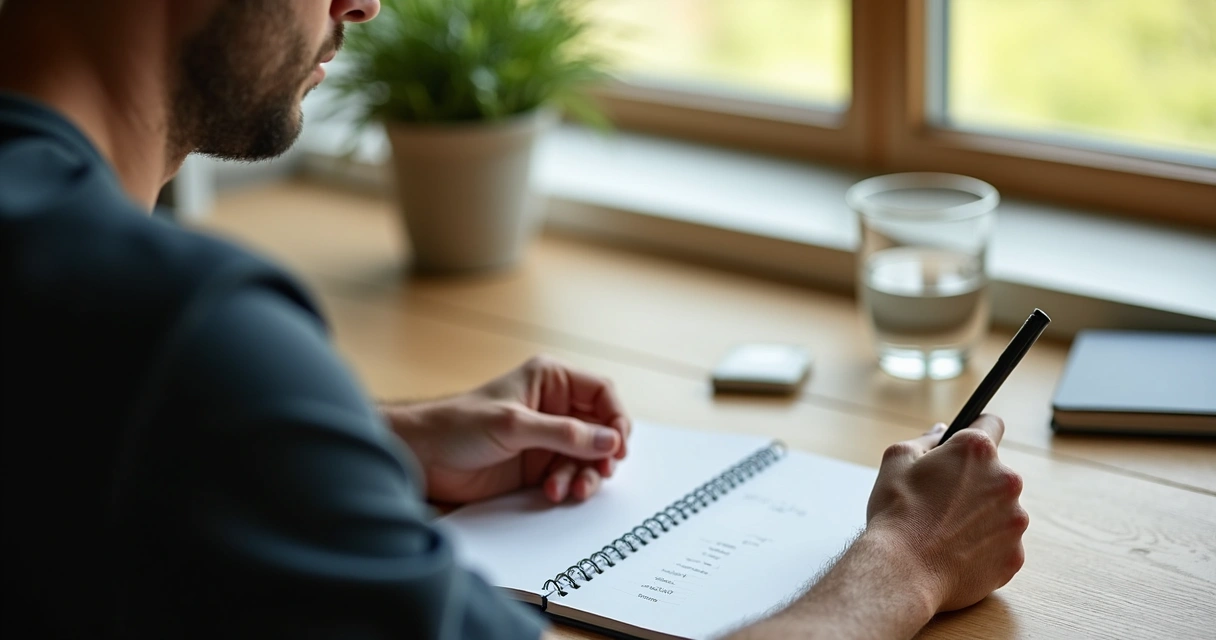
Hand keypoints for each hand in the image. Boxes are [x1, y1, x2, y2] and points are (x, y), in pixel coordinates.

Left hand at [381, 356, 631, 504]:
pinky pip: (570, 476)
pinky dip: (569, 486)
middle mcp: (554, 407)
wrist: (422, 456)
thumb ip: (564, 433)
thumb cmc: (457, 425)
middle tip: (601, 472)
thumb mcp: (514, 424)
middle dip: (603, 453)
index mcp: (550, 381)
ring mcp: (547, 439)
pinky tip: (553, 492)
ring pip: (589, 457)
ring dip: (586, 474)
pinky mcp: (538, 466)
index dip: (616, 417)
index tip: (618, 444)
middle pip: (602, 428)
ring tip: (573, 489)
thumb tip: (609, 440)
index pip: (602, 393)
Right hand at [865, 415, 1027, 612]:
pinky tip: (955, 553)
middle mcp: (1005, 481)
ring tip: (945, 531)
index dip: (976, 428)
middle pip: (994, 473)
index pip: (991, 424)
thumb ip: (925, 439)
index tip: (968, 442)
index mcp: (976, 452)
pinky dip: (983, 547)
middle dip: (972, 482)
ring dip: (980, 516)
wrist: (902, 572)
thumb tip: (940, 432)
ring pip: (999, 510)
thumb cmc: (896, 514)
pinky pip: (1001, 544)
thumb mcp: (897, 460)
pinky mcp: (1014, 555)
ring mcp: (1014, 520)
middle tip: (940, 499)